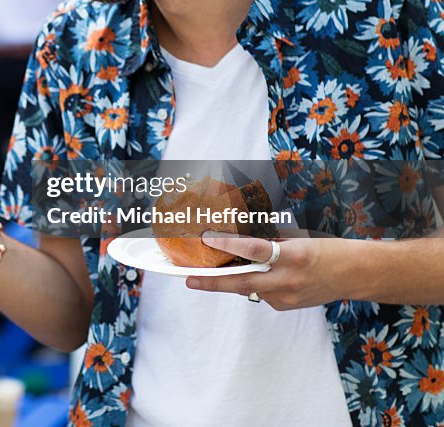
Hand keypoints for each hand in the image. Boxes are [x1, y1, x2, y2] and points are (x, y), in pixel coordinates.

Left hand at [184, 231, 348, 309]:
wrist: (356, 275)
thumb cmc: (327, 250)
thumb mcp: (298, 240)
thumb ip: (270, 243)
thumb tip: (239, 241)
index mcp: (293, 256)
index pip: (255, 250)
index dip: (229, 245)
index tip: (208, 239)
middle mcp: (289, 279)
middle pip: (244, 282)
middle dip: (213, 282)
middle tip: (189, 279)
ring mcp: (287, 296)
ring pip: (250, 288)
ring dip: (231, 280)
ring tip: (210, 273)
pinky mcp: (286, 305)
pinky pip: (261, 294)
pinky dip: (254, 283)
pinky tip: (256, 275)